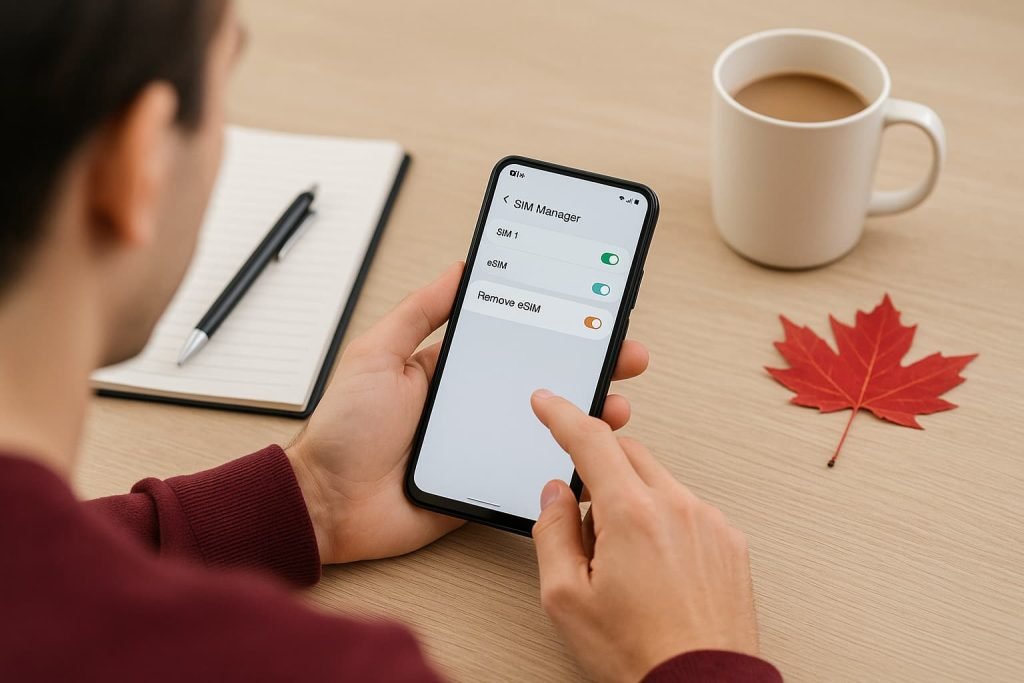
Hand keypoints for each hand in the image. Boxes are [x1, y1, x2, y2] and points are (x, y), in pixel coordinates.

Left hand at [286, 262, 650, 564]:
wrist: (327, 504)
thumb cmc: (343, 429)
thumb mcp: (377, 354)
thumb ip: (419, 311)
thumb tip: (459, 267)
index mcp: (450, 367)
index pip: (515, 339)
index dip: (555, 326)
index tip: (591, 312)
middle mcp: (473, 402)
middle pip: (542, 380)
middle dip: (588, 366)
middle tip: (625, 355)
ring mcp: (483, 444)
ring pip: (547, 427)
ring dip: (587, 415)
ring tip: (616, 405)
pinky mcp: (485, 483)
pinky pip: (530, 471)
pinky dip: (563, 463)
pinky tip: (590, 454)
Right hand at [530, 391, 759, 682]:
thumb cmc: (638, 653)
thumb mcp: (566, 598)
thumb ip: (553, 532)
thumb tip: (556, 495)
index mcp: (632, 514)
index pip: (591, 441)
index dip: (563, 415)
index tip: (548, 402)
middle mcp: (677, 507)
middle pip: (628, 454)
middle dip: (598, 468)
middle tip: (582, 519)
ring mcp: (710, 522)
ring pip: (658, 482)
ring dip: (631, 499)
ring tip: (621, 561)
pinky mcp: (730, 542)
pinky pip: (686, 508)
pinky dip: (663, 519)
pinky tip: (654, 568)